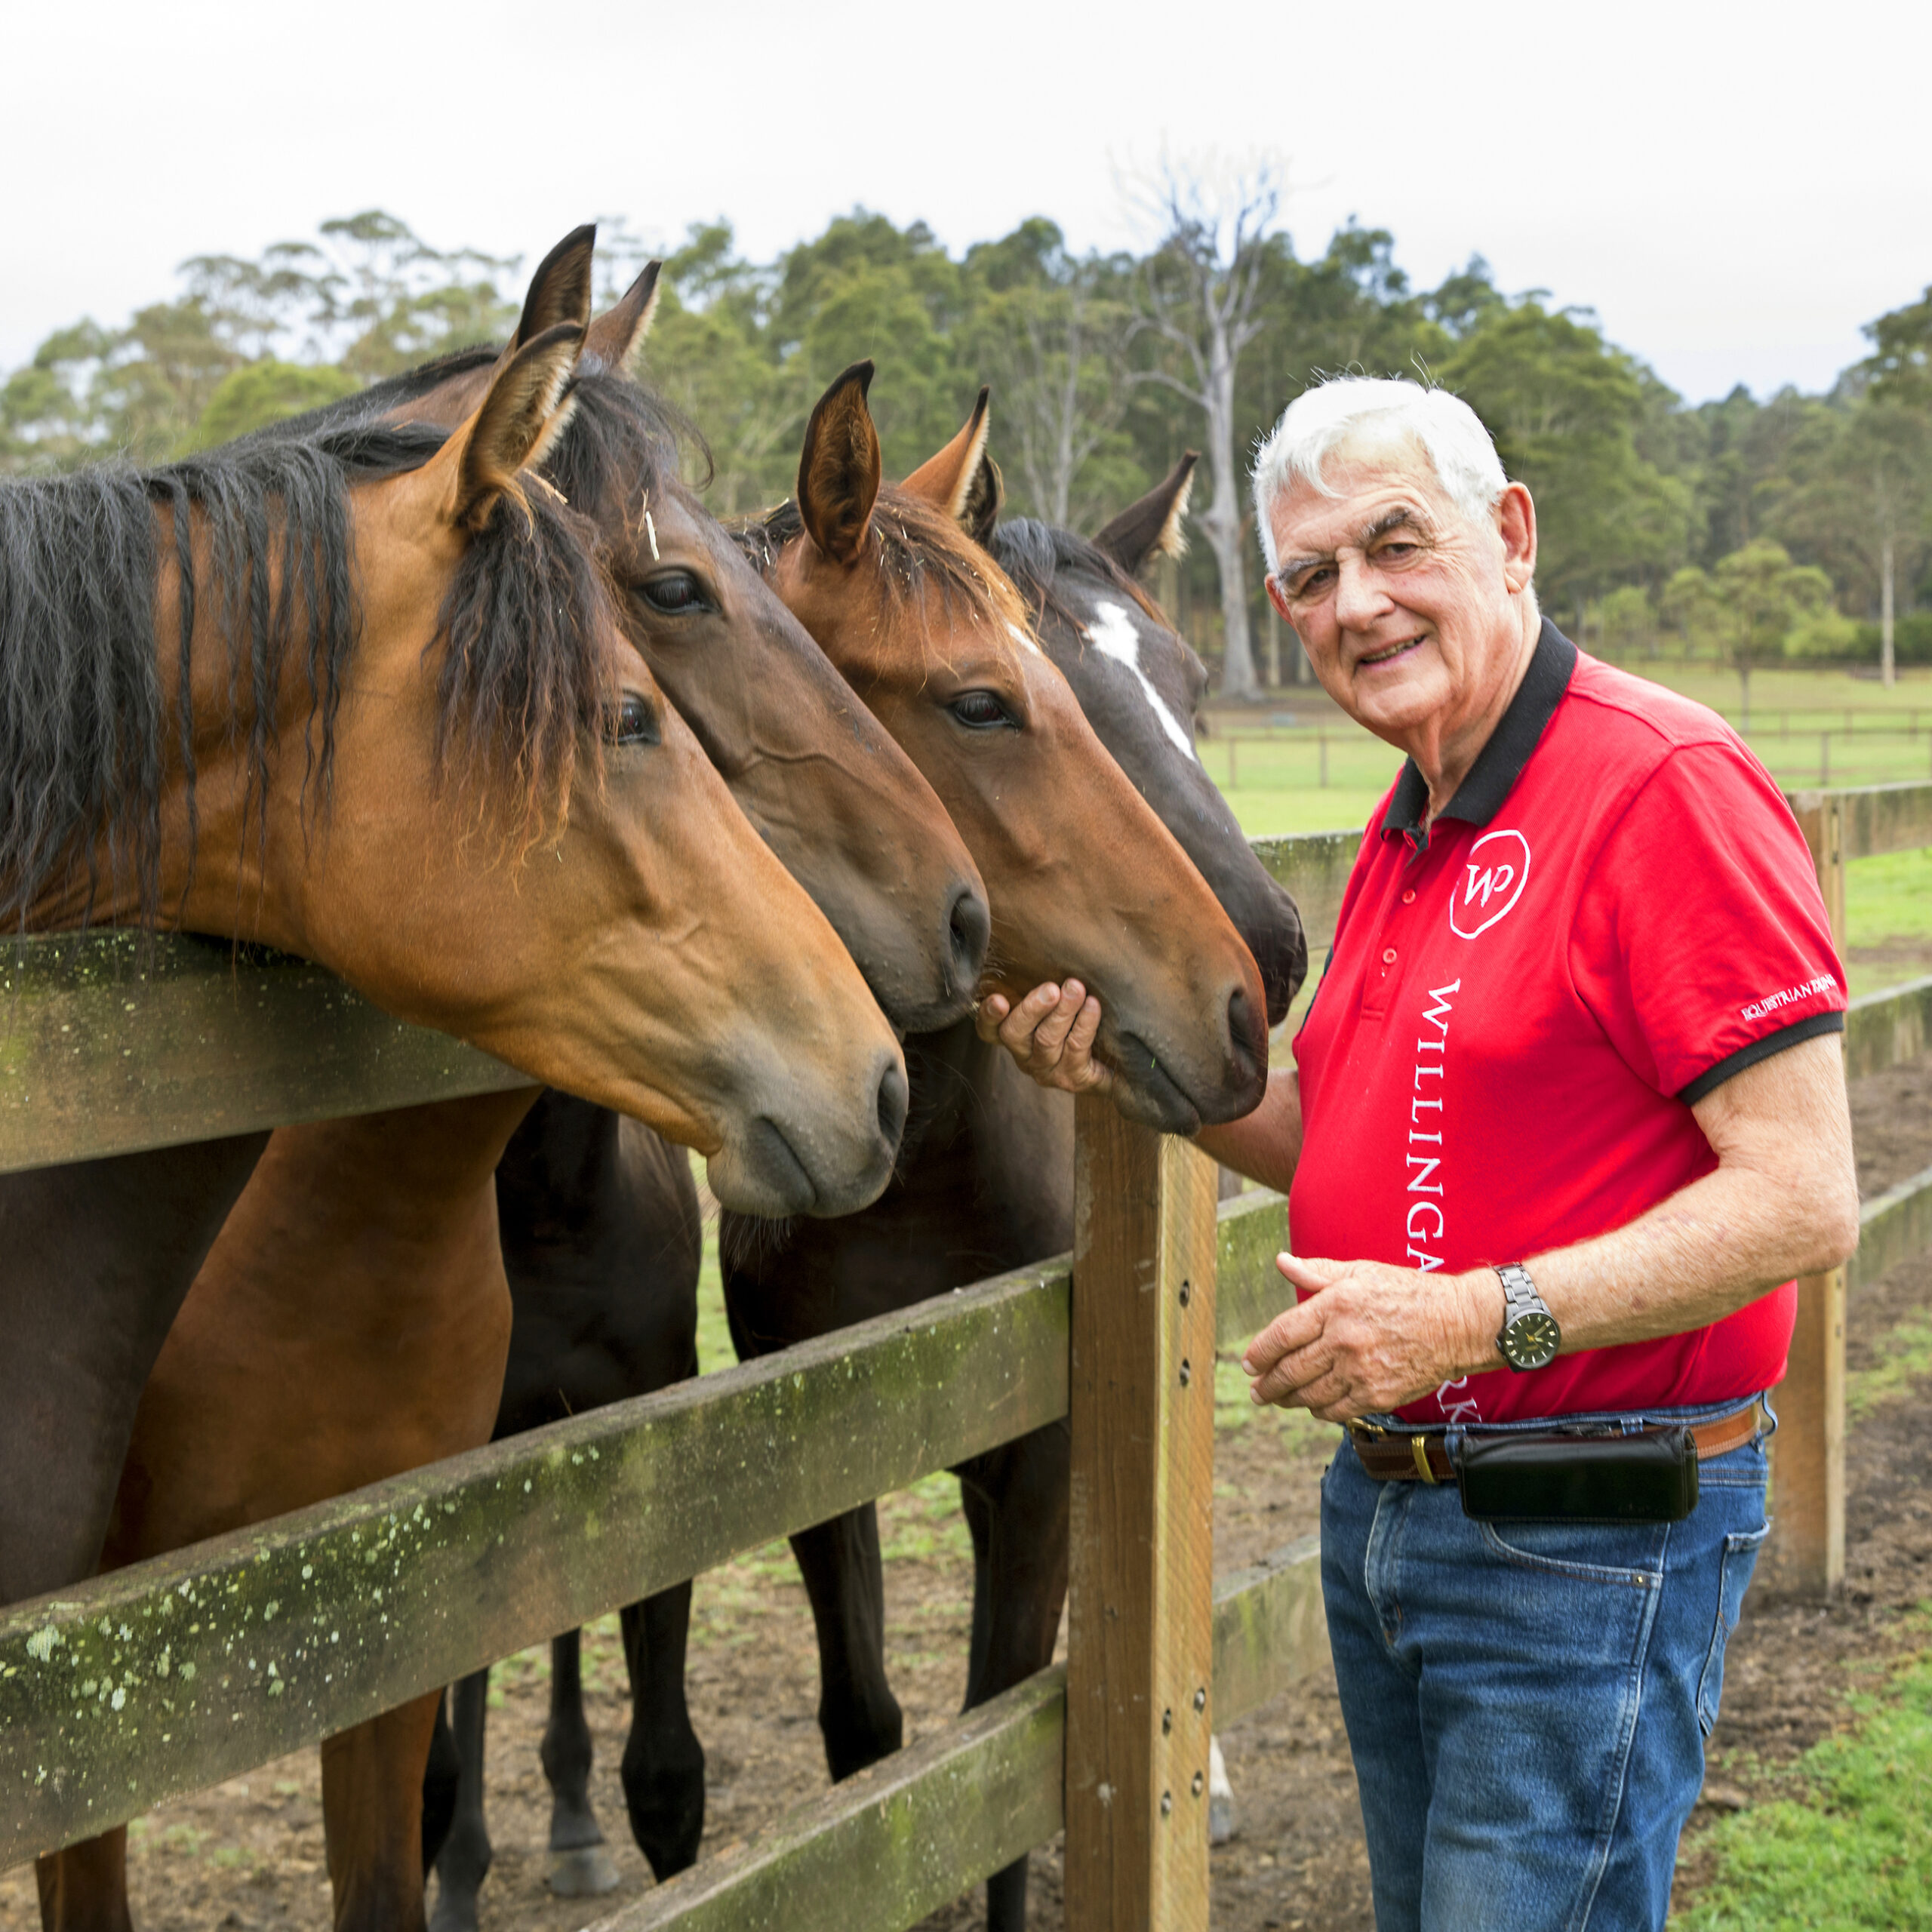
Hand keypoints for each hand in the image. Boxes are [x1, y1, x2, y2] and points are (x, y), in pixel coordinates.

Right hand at [974, 980, 1114, 1096]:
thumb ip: (1045, 984)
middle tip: (1051, 989)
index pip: (989, 1029)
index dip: (989, 1016)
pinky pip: (1076, 1050)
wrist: (1114, 1059)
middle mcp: (1024, 1055)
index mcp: (1014, 1035)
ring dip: (1062, 1013)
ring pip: (1046, 1041)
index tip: (998, 999)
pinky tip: (1093, 1006)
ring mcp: (1048, 1069)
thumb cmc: (1077, 1017)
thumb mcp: (1056, 1001)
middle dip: (1032, 1009)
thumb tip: (1042, 938)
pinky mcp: (1073, 1079)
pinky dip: (1084, 1025)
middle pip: (1014, 1034)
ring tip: (1076, 989)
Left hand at [1240, 1255, 1501, 1421]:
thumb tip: (1282, 1262)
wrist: (1457, 1324)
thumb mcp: (1360, 1271)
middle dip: (1267, 1383)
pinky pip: (1336, 1410)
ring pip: (1310, 1394)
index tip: (1249, 1362)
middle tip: (1256, 1390)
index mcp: (1335, 1306)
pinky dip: (1319, 1410)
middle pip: (1291, 1369)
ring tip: (1277, 1398)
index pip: (1283, 1334)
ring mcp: (1360, 1371)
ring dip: (1288, 1399)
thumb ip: (1316, 1272)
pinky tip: (1313, 1405)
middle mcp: (1344, 1340)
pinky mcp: (1377, 1395)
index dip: (1260, 1351)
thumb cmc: (1407, 1292)